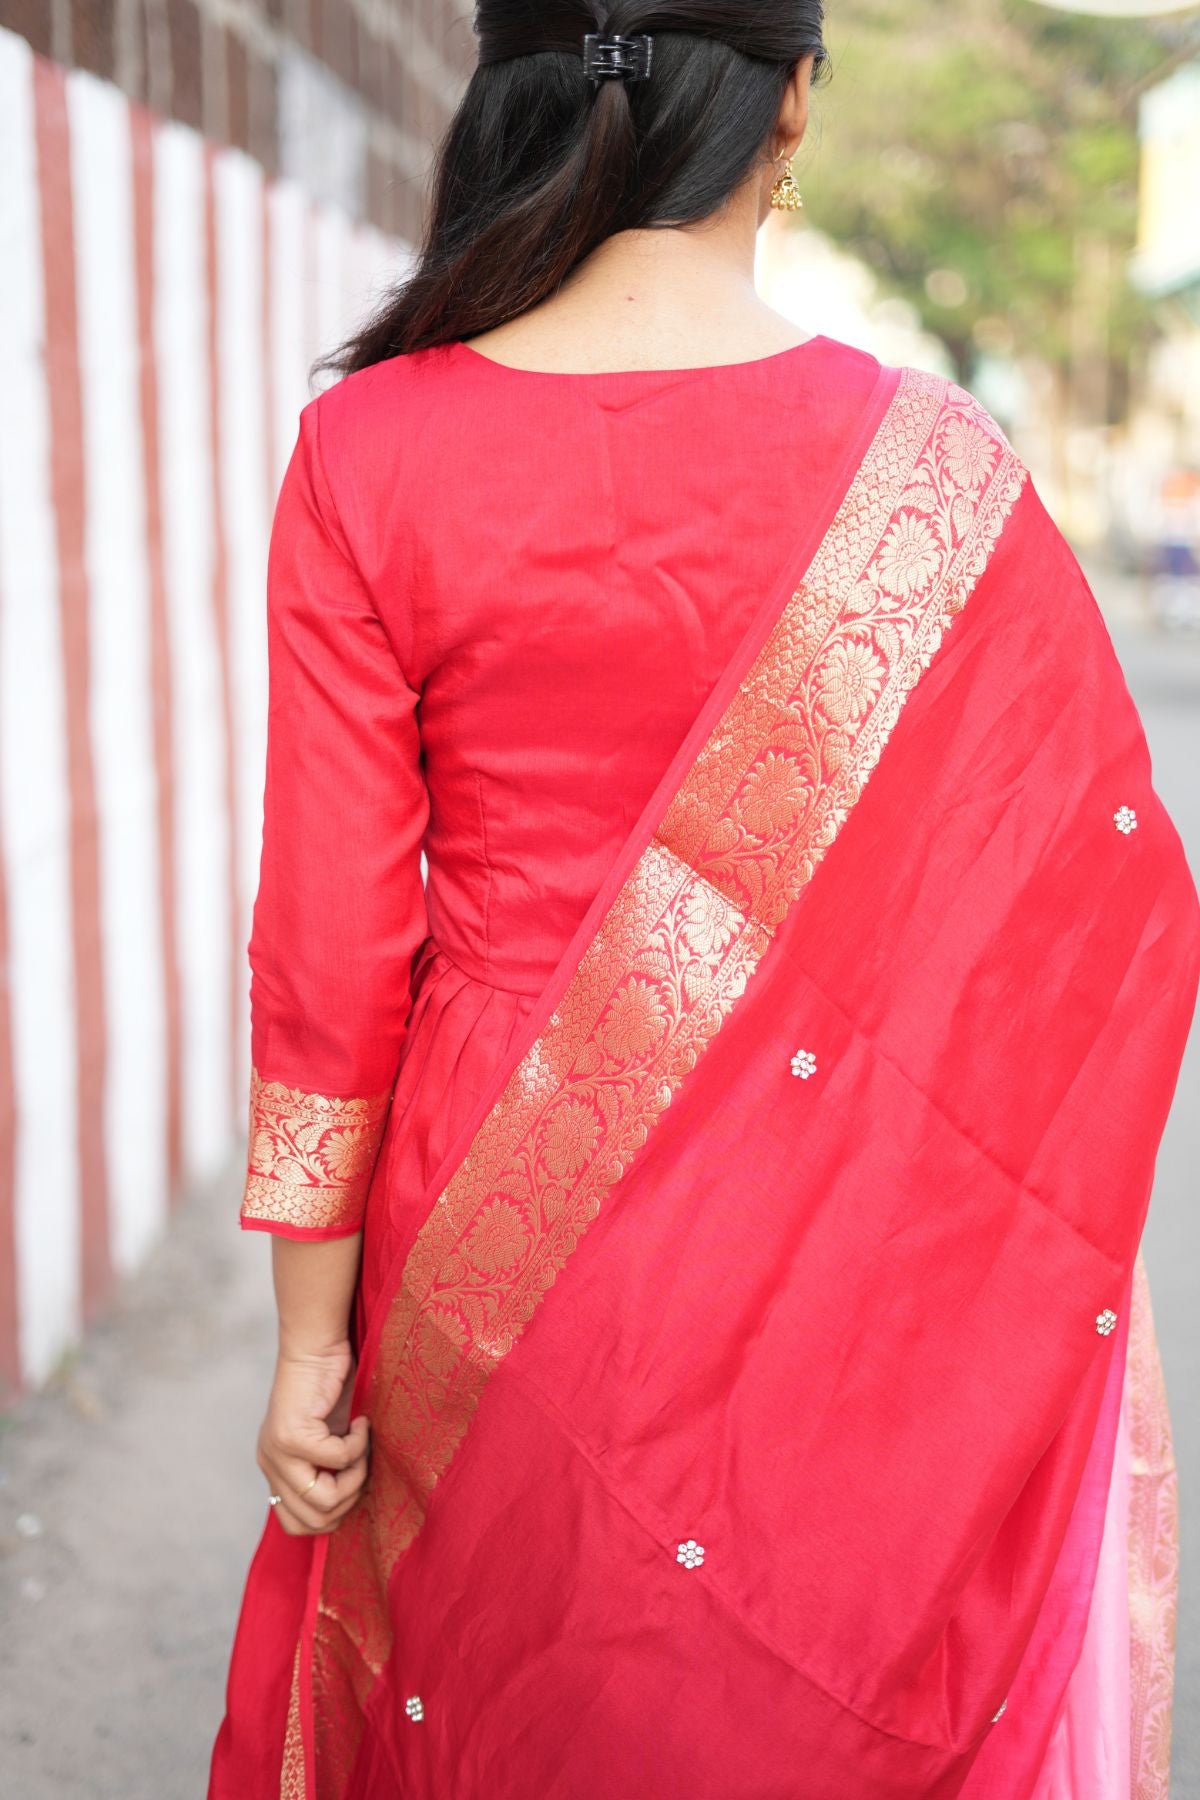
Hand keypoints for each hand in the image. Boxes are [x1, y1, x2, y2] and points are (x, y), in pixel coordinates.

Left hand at [256, 1338, 369, 1535]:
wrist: (317, 1344)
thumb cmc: (331, 1386)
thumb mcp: (328, 1438)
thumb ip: (327, 1470)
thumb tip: (351, 1505)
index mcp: (276, 1470)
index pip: (295, 1525)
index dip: (333, 1515)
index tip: (354, 1483)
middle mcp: (271, 1466)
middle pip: (314, 1521)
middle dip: (351, 1498)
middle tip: (363, 1462)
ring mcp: (277, 1453)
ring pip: (324, 1501)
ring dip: (356, 1476)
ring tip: (363, 1445)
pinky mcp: (292, 1436)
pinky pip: (338, 1460)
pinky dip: (360, 1443)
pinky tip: (362, 1421)